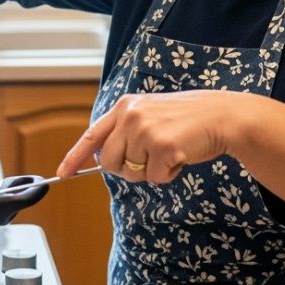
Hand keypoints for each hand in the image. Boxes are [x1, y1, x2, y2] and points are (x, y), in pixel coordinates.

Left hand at [57, 91, 257, 183]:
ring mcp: (145, 131)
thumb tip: (102, 160)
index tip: (63, 172)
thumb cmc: (187, 119)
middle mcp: (130, 117)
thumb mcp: (150, 115)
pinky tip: (181, 155)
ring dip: (152, 171)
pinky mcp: (162, 147)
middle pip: (108, 162)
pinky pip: (154, 178)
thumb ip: (126, 131)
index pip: (92, 135)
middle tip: (150, 159)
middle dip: (126, 169)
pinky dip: (168, 174)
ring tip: (171, 150)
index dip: (75, 156)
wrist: (221, 116)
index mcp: (125, 107)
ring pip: (132, 173)